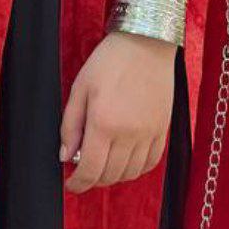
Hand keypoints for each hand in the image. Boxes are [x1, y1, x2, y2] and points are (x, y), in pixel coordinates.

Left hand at [60, 32, 175, 194]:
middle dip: (92, 180)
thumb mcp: (80, 89)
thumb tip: (65, 156)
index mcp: (103, 124)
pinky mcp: (163, 130)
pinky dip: (136, 169)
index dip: (78, 184)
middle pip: (109, 175)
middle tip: (83, 170)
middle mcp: (128, 134)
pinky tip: (125, 160)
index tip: (71, 185)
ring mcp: (149, 134)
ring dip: (113, 176)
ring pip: (130, 173)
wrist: (146, 43)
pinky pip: (150, 163)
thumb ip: (70, 126)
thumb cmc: (109, 62)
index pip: (90, 170)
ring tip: (103, 164)